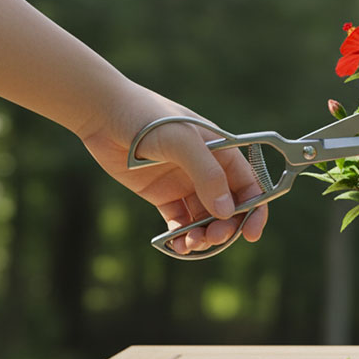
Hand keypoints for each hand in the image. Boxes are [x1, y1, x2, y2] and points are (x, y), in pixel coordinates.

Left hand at [79, 84, 267, 254]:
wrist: (104, 112)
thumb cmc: (148, 117)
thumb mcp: (182, 141)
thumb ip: (207, 174)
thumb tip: (226, 212)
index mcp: (223, 154)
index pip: (249, 186)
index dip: (255, 211)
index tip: (251, 234)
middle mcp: (208, 171)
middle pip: (229, 208)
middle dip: (226, 227)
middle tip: (212, 237)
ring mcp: (185, 184)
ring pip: (205, 219)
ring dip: (204, 235)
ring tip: (190, 243)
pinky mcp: (162, 195)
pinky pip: (179, 222)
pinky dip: (181, 237)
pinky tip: (177, 246)